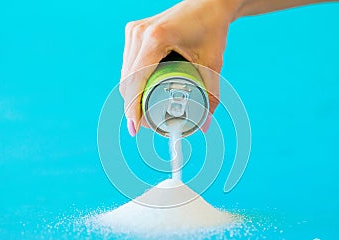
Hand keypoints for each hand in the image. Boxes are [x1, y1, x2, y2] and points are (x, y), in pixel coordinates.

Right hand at [119, 0, 236, 135]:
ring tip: (142, 113)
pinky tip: (140, 93)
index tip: (135, 129)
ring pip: (125, 73)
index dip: (132, 108)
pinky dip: (133, 81)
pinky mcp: (134, 31)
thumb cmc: (211, 30)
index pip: (135, 80)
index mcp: (156, 38)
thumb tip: (206, 125)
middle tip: (144, 126)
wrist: (208, 4)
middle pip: (127, 80)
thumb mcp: (213, 63)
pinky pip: (128, 64)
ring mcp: (134, 31)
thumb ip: (211, 95)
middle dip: (132, 106)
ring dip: (131, 94)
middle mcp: (139, 33)